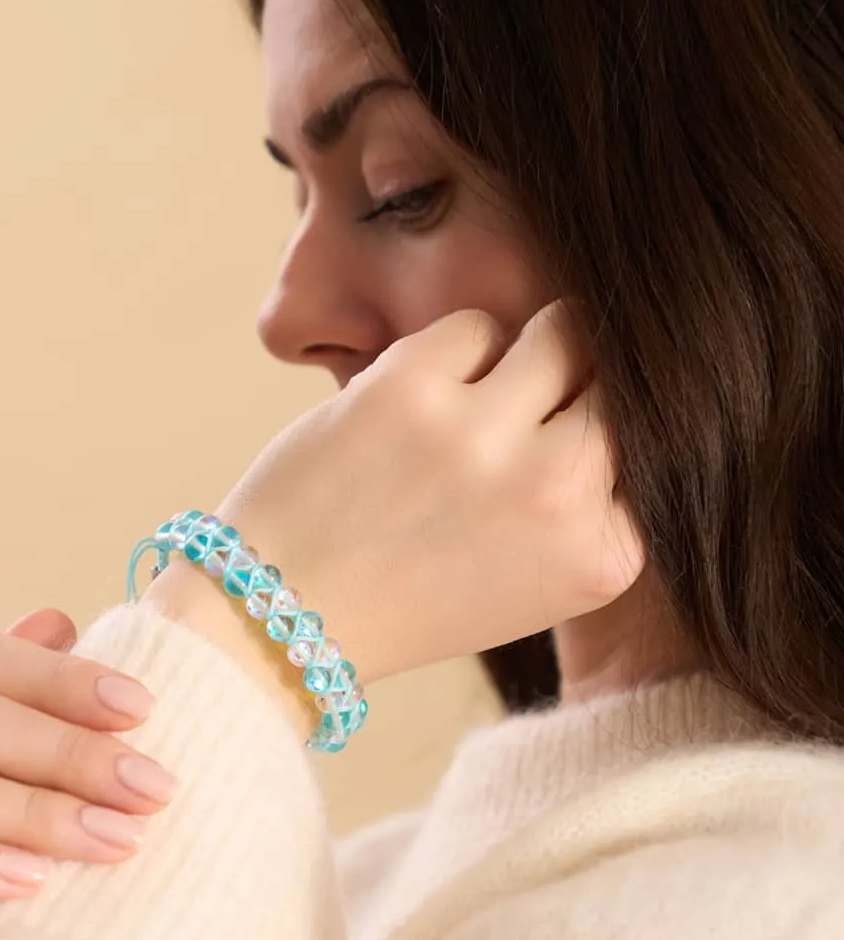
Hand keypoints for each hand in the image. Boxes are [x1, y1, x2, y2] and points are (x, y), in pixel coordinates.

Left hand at [215, 301, 646, 683]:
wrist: (286, 614)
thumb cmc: (409, 595)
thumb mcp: (533, 580)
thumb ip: (586, 503)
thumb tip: (621, 385)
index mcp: (600, 556)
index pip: (654, 453)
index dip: (602, 439)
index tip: (560, 447)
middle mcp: (555, 493)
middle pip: (622, 384)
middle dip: (578, 389)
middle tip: (523, 412)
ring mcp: (482, 436)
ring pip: (564, 331)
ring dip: (526, 356)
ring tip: (475, 403)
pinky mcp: (412, 388)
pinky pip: (474, 325)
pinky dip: (452, 353)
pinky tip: (420, 403)